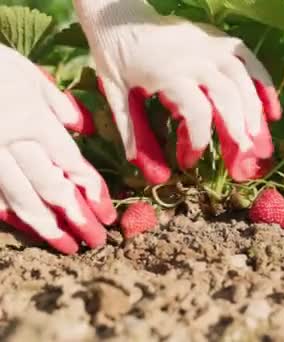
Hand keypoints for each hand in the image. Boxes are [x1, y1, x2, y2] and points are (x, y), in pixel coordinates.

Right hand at [0, 44, 115, 253]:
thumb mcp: (31, 77)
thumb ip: (59, 106)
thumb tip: (86, 129)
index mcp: (36, 122)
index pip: (72, 165)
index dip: (93, 192)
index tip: (109, 215)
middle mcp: (14, 144)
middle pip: (52, 188)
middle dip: (77, 218)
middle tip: (97, 241)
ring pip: (20, 199)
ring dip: (46, 227)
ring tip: (67, 247)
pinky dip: (10, 214)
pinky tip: (27, 228)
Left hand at [74, 0, 281, 184]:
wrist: (118, 16)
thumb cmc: (114, 59)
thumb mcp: (116, 97)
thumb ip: (135, 134)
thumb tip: (154, 176)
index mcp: (167, 72)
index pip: (196, 111)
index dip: (198, 141)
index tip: (189, 162)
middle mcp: (194, 57)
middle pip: (227, 96)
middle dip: (239, 132)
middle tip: (244, 163)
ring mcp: (209, 45)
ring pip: (242, 78)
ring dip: (255, 113)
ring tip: (260, 143)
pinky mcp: (217, 39)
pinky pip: (248, 58)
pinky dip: (264, 84)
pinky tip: (273, 111)